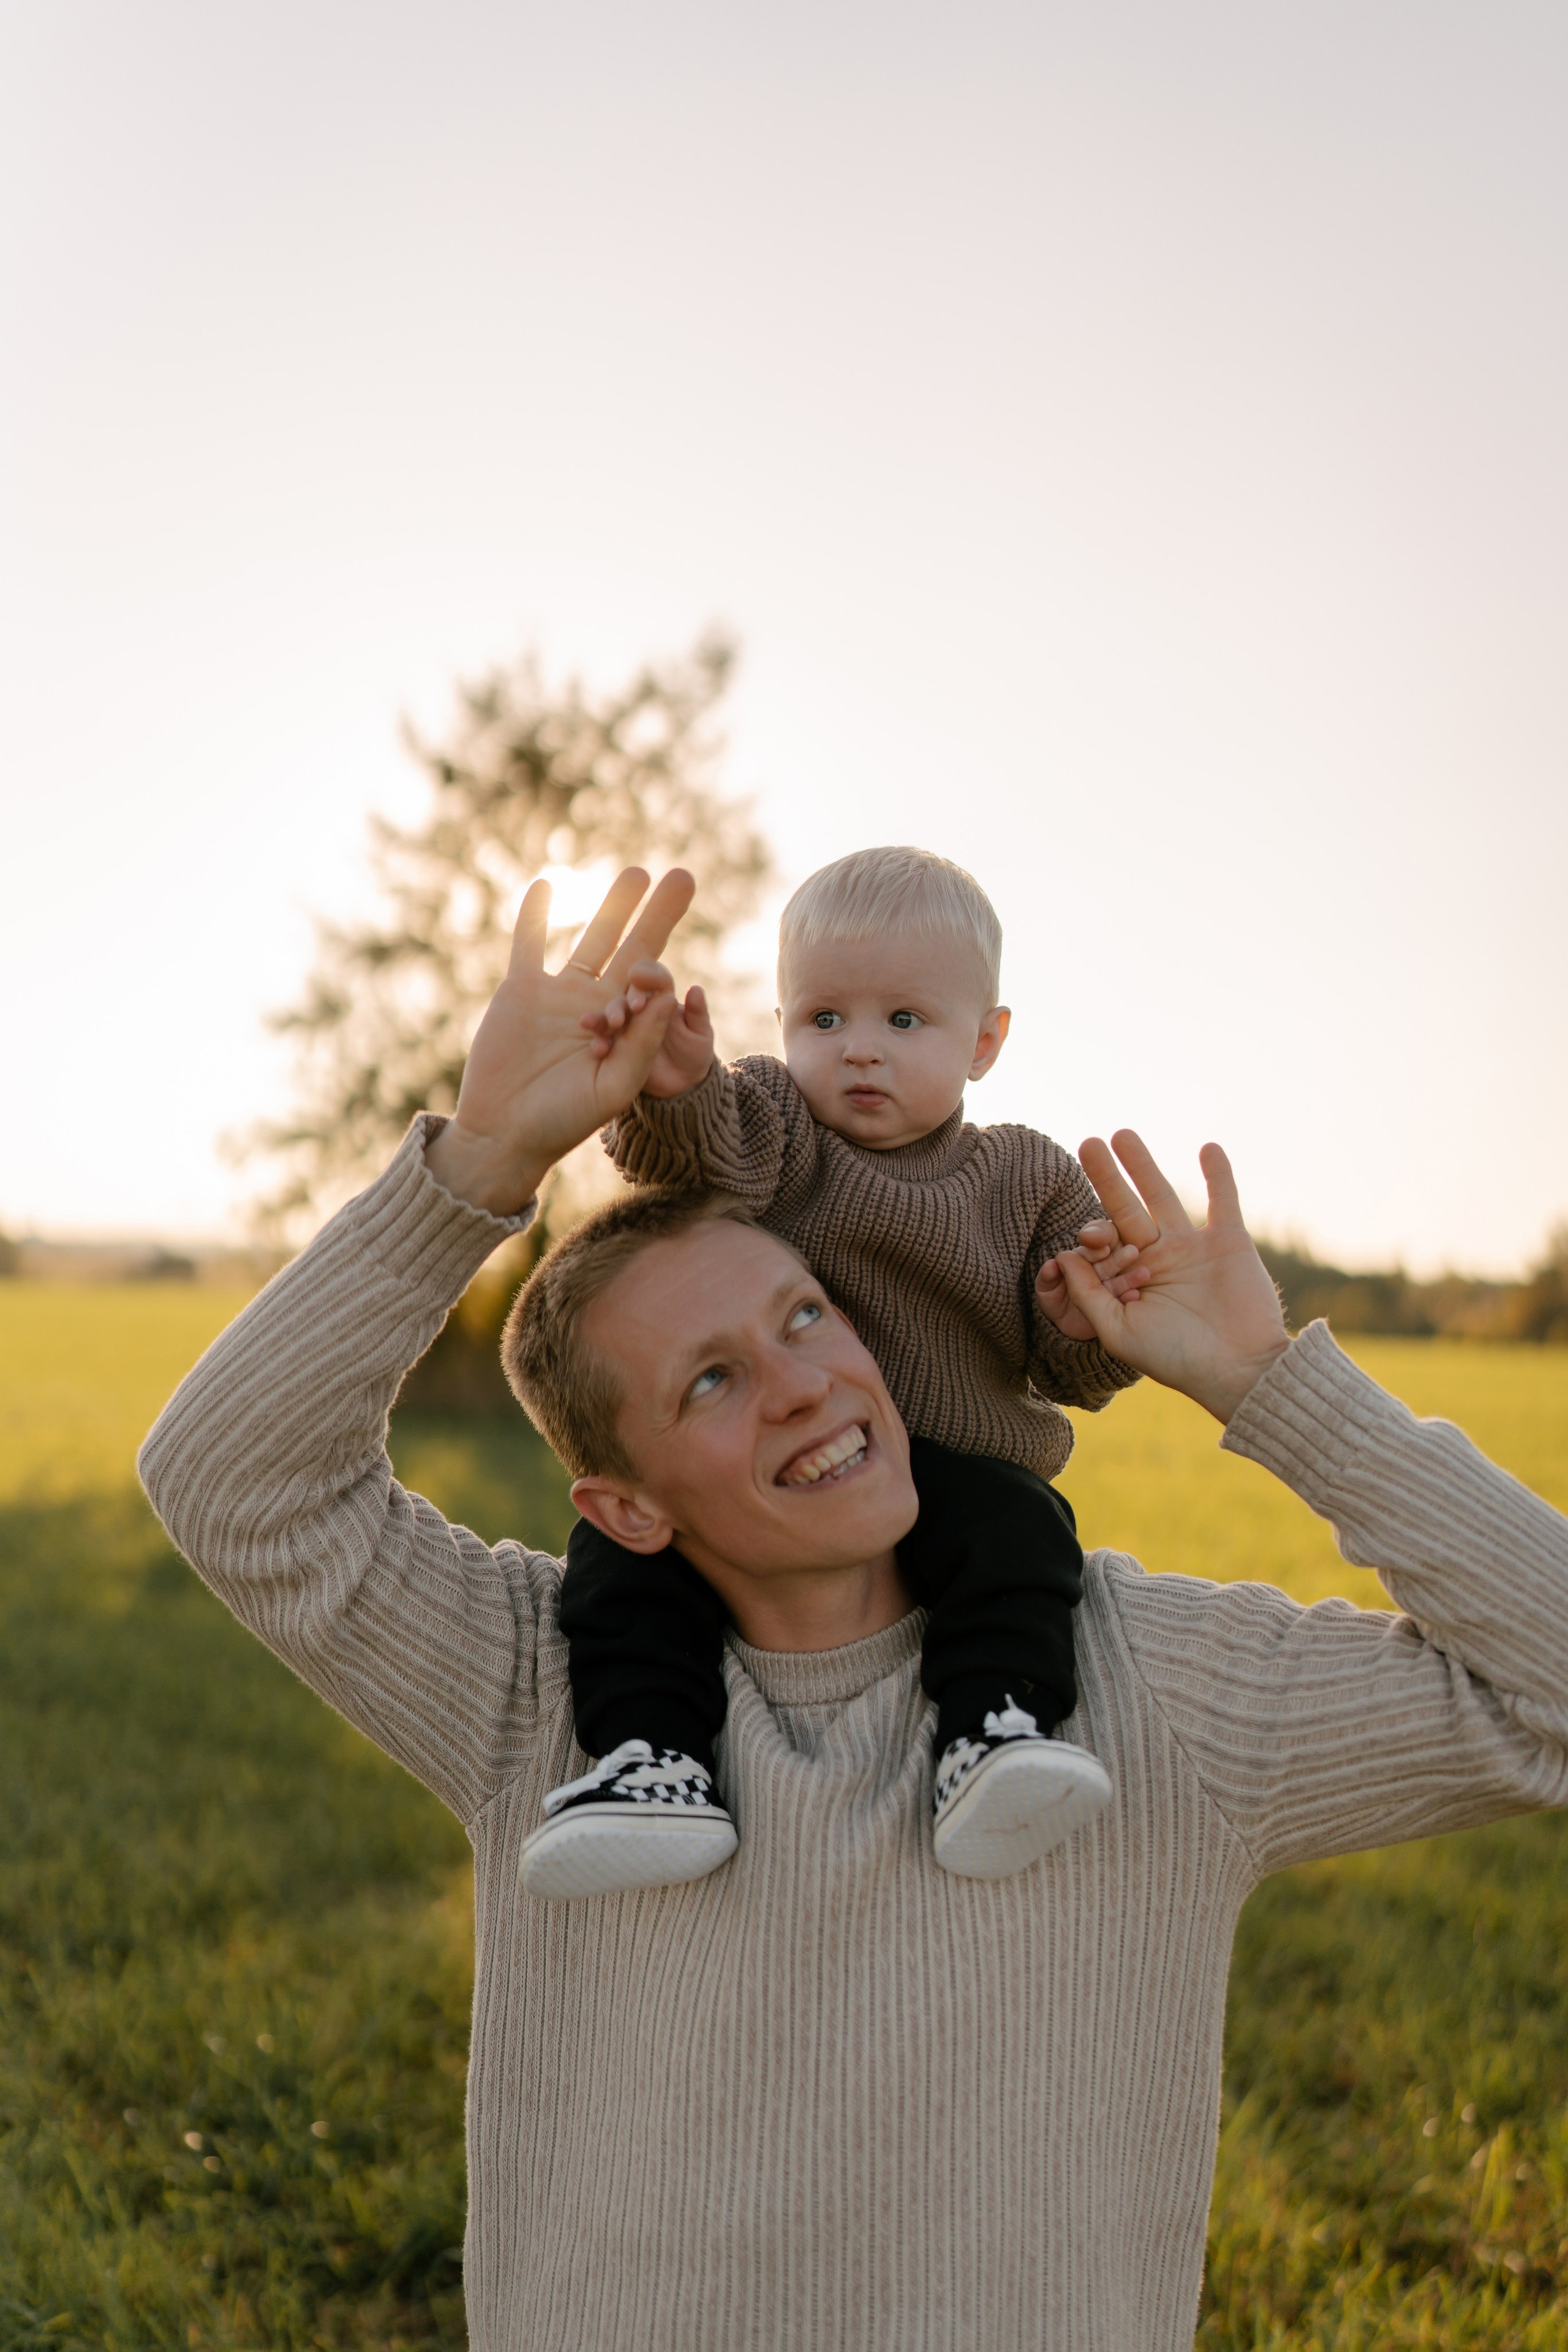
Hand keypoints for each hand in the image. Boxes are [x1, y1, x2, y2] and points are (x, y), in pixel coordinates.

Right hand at [425, 867, 694, 1215]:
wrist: (503, 1134)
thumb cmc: (563, 1121)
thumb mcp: (613, 1088)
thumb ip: (642, 1043)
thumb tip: (668, 994)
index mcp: (628, 1031)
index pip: (653, 988)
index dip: (654, 979)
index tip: (644, 984)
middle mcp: (598, 1005)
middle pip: (635, 948)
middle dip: (658, 914)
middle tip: (683, 877)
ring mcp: (559, 994)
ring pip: (591, 938)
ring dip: (613, 905)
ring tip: (637, 872)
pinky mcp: (521, 991)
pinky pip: (529, 944)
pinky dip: (535, 915)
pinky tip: (547, 884)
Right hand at [583, 974, 715, 1098]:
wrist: (680, 1083)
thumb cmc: (694, 1052)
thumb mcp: (700, 1035)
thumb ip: (698, 1013)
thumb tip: (697, 990)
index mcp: (662, 998)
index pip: (654, 978)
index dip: (647, 975)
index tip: (638, 977)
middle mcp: (641, 1007)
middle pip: (628, 994)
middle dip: (628, 998)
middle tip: (634, 1008)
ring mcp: (626, 1025)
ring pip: (612, 1013)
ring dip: (606, 1016)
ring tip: (612, 1024)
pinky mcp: (614, 1043)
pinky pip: (603, 1039)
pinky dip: (598, 1040)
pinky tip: (598, 1048)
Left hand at [1050, 1131, 1289, 1422]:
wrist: (1240, 1371)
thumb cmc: (1176, 1360)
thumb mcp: (1119, 1332)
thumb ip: (1088, 1295)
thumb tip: (1063, 1255)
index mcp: (1129, 1279)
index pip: (1102, 1244)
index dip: (1093, 1237)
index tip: (1091, 1237)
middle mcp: (1158, 1258)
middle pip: (1125, 1208)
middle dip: (1106, 1177)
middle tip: (1088, 1143)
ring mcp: (1193, 1247)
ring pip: (1164, 1196)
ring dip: (1145, 1165)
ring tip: (1123, 1134)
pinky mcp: (1230, 1242)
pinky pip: (1223, 1200)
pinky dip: (1219, 1175)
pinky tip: (1208, 1148)